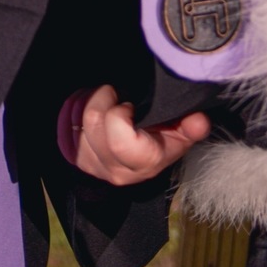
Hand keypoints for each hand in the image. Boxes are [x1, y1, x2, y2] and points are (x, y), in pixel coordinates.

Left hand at [66, 84, 210, 184]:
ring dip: (91, 101)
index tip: (129, 104)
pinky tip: (93, 107)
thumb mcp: (179, 134)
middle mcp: (117, 170)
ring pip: (80, 122)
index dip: (120, 115)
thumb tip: (199, 120)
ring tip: (107, 100)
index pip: (121, 142)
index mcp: (143, 163)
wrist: (136, 159)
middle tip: (117, 96)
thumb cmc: (160, 139)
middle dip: (105, 99)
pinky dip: (77, 109)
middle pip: (96, 123)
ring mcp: (94, 166)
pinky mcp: (77, 159)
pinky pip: (68, 125)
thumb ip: (190, 127)